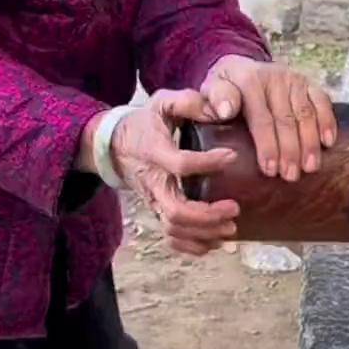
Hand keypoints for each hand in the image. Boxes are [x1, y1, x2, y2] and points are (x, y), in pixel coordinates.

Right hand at [81, 91, 239, 257]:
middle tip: (235, 209)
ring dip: (204, 234)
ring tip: (231, 228)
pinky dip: (191, 246)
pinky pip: (170, 238)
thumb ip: (189, 102)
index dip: (207, 163)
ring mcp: (153, 201)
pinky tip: (213, 243)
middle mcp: (153, 182)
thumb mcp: (162, 103)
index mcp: (155, 152)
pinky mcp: (156, 211)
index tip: (232, 156)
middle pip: (176, 210)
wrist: (113, 145)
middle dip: (208, 216)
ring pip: (174, 228)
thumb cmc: (145, 123)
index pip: (180, 163)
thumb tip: (220, 111)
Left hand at [201, 56, 336, 181]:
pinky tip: (328, 142)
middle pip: (285, 119)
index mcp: (247, 80)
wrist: (240, 68)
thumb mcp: (208, 92)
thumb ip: (211, 101)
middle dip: (289, 150)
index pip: (260, 117)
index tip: (269, 170)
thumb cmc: (224, 91)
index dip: (266, 145)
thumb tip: (225, 111)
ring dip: (309, 143)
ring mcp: (293, 79)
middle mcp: (273, 76)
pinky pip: (322, 101)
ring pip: (305, 113)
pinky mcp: (308, 82)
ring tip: (310, 168)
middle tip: (290, 176)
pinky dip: (327, 122)